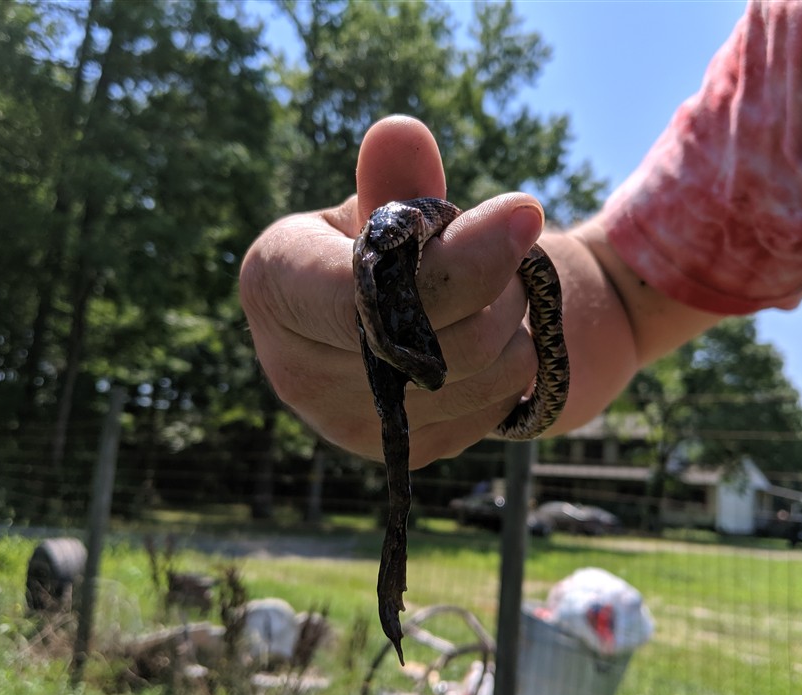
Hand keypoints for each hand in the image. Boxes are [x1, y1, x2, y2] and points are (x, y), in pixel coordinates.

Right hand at [240, 116, 547, 465]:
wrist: (395, 320)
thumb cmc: (386, 248)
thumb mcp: (385, 203)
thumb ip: (396, 177)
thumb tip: (400, 135)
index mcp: (275, 284)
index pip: (364, 291)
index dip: (455, 258)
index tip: (526, 214)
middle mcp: (292, 368)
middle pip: (436, 338)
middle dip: (494, 285)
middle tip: (507, 250)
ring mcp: (343, 423)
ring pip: (478, 373)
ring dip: (509, 323)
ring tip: (487, 295)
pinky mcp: (399, 452)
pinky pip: (493, 404)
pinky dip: (508, 365)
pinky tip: (483, 341)